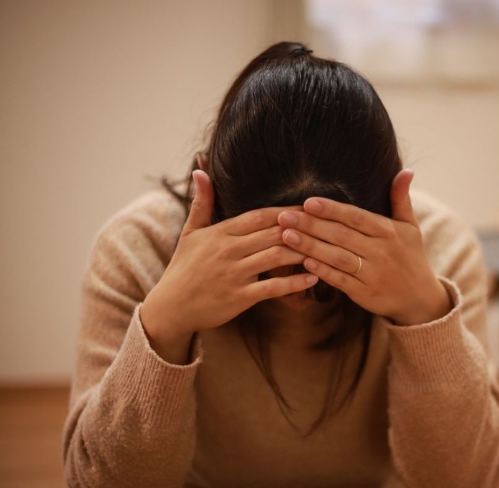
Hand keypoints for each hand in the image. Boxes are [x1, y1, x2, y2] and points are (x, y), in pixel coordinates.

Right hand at [140, 170, 318, 362]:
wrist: (170, 308)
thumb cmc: (183, 268)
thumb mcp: (190, 232)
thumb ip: (202, 202)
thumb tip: (200, 169)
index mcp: (220, 232)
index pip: (260, 215)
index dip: (287, 210)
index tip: (311, 207)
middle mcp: (228, 250)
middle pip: (273, 233)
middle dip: (302, 228)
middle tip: (328, 225)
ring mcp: (234, 274)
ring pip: (276, 257)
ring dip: (303, 252)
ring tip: (325, 248)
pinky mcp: (238, 298)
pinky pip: (272, 288)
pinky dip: (294, 283)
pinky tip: (313, 278)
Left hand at [278, 169, 450, 325]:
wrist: (420, 298)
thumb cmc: (411, 257)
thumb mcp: (411, 227)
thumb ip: (402, 198)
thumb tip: (406, 170)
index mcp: (389, 232)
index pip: (356, 217)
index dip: (332, 210)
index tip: (308, 202)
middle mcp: (381, 251)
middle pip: (342, 235)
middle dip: (311, 225)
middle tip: (285, 216)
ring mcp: (373, 274)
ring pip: (337, 257)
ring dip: (310, 246)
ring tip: (286, 235)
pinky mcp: (365, 293)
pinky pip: (340, 281)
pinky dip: (322, 271)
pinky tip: (303, 262)